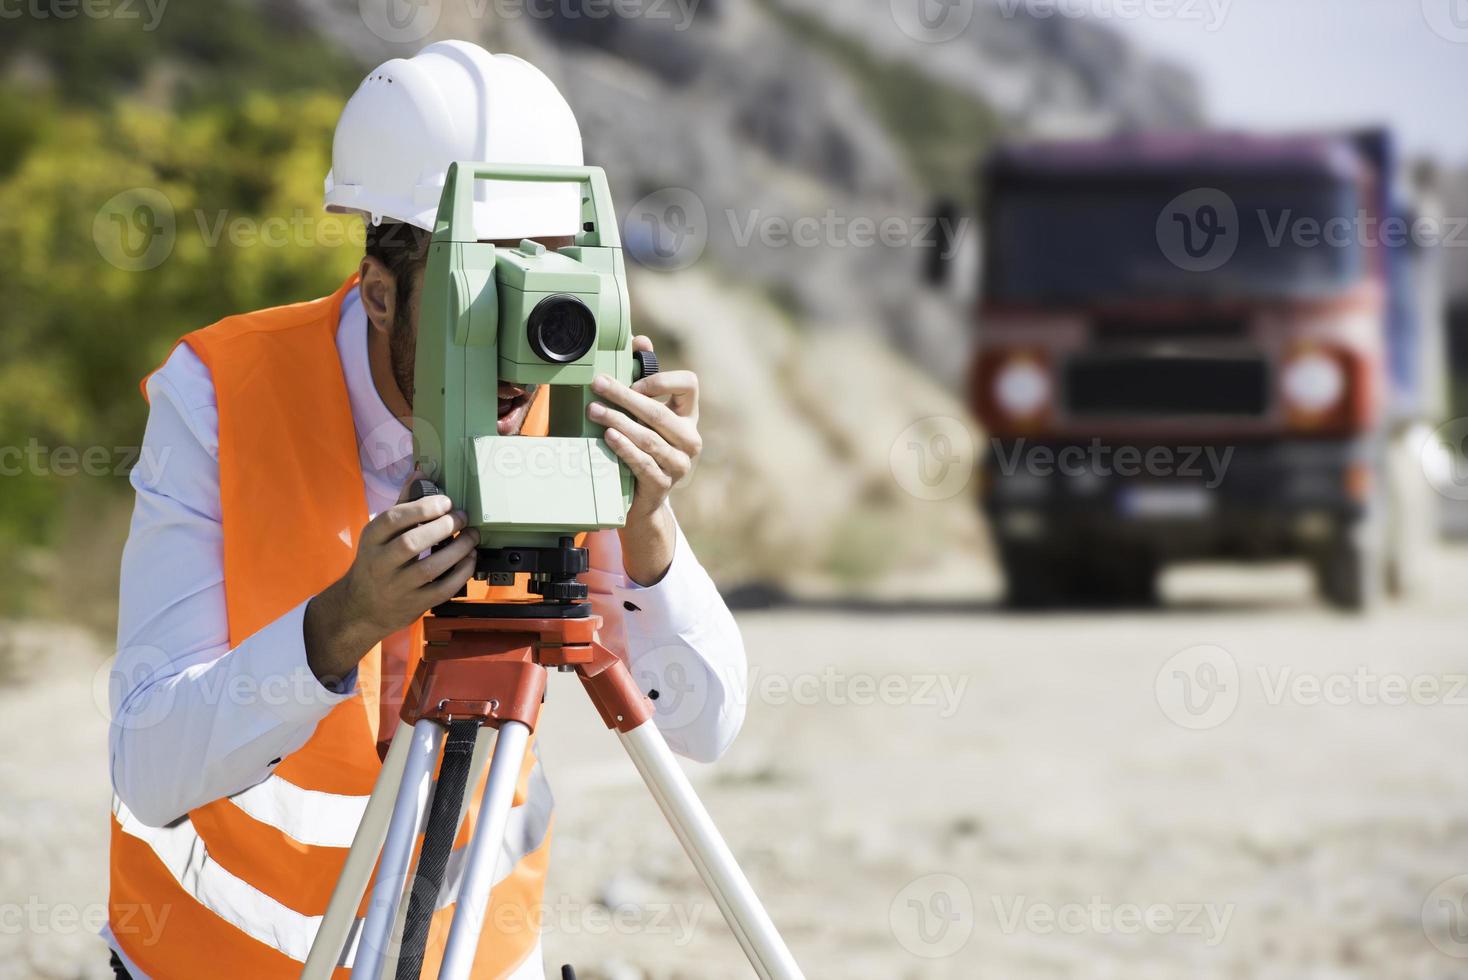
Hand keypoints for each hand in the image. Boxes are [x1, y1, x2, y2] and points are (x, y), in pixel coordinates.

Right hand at [304, 475, 479, 683]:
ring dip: (458, 550)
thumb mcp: (379, 534)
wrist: (361, 607)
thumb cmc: (376, 562)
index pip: (393, 519)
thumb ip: (401, 504)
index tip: (445, 502)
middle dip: (443, 527)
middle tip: (463, 517)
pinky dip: (461, 573)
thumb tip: (421, 473)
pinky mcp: (413, 605)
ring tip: (472, 536)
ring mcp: (397, 587)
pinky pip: (442, 589)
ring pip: (430, 568)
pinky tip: (470, 559)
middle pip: (412, 543)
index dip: (422, 508)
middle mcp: (380, 564)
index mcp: (371, 539)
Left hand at [587, 335, 700, 584]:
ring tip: (594, 410)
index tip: (634, 381)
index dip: (661, 380)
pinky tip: (608, 437)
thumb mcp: (644, 417)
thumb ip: (644, 380)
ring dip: (618, 420)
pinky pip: (644, 462)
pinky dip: (625, 448)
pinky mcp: (663, 485)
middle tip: (598, 384)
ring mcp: (679, 464)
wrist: (641, 501)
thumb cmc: (640, 449)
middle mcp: (689, 439)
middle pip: (659, 411)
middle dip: (625, 396)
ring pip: (649, 437)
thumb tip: (640, 341)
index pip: (689, 385)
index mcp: (688, 417)